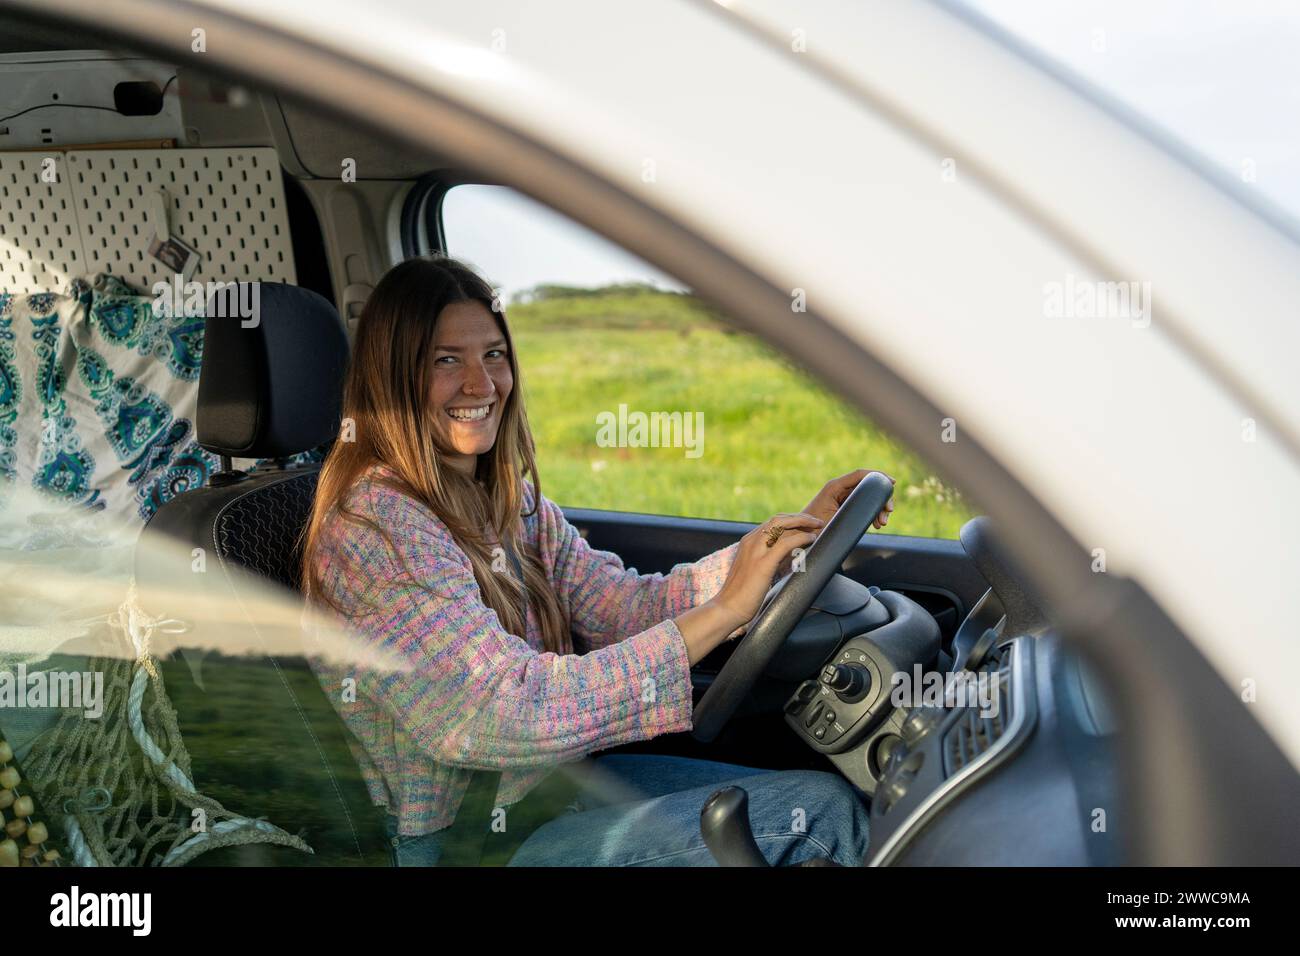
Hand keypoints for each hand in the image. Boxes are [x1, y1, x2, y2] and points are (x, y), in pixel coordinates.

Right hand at [712, 512, 823, 634]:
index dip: (791, 520)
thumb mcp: (753, 570)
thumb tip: (785, 558)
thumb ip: (766, 560)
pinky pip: (785, 544)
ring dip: (803, 523)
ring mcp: (756, 551)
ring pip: (781, 525)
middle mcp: (750, 541)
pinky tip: (811, 539)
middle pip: (778, 519)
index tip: (806, 524)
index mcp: (748, 542)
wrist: (727, 608)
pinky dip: (801, 538)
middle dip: (800, 517)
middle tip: (816, 522)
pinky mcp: (763, 564)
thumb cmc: (741, 594)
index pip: (772, 522)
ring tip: (817, 527)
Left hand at [803, 469, 895, 529]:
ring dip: (878, 508)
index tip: (891, 482)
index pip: (860, 474)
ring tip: (881, 523)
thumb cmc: (812, 530)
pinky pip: (862, 504)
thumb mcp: (833, 521)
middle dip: (881, 498)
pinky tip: (876, 524)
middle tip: (888, 512)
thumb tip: (869, 510)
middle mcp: (838, 489)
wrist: (798, 538)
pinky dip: (871, 513)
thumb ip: (850, 513)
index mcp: (834, 487)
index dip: (878, 476)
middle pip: (867, 486)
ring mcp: (840, 497)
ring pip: (867, 496)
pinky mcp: (842, 506)